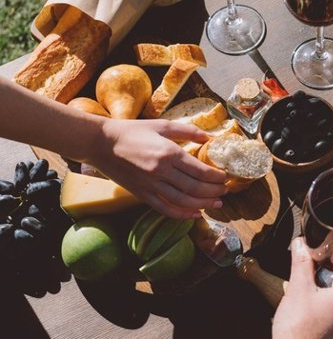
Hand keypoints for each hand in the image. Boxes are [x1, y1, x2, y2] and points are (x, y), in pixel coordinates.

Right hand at [89, 119, 227, 217]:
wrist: (100, 143)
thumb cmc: (132, 131)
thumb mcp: (162, 125)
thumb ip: (187, 131)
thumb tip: (209, 137)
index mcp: (169, 153)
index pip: (201, 171)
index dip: (217, 177)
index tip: (225, 177)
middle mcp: (161, 172)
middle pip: (195, 189)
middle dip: (214, 192)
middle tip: (225, 191)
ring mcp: (150, 186)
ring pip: (183, 202)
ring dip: (203, 205)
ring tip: (216, 204)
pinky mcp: (141, 194)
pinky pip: (165, 209)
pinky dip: (182, 215)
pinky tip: (195, 214)